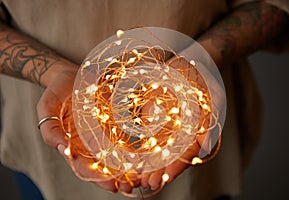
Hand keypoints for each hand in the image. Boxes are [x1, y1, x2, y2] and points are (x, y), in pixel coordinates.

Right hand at [36, 61, 131, 192]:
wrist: (72, 75)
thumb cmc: (57, 91)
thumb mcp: (47, 108)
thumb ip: (50, 129)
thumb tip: (63, 149)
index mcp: (72, 143)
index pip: (83, 166)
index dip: (96, 178)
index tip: (110, 185)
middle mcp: (88, 143)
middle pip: (102, 167)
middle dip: (115, 179)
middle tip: (129, 187)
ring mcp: (102, 135)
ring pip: (115, 158)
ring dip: (127, 170)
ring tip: (140, 178)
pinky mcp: (114, 124)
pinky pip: (124, 140)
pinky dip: (133, 151)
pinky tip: (144, 158)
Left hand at [139, 56, 210, 189]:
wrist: (187, 64)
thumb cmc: (200, 78)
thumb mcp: (209, 96)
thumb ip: (209, 121)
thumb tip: (205, 148)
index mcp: (197, 130)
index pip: (188, 153)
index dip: (177, 166)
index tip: (165, 178)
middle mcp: (183, 133)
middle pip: (173, 157)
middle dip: (161, 171)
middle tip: (148, 184)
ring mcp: (170, 129)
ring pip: (160, 152)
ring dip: (150, 166)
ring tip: (139, 179)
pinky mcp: (157, 122)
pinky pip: (151, 140)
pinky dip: (144, 151)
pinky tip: (135, 161)